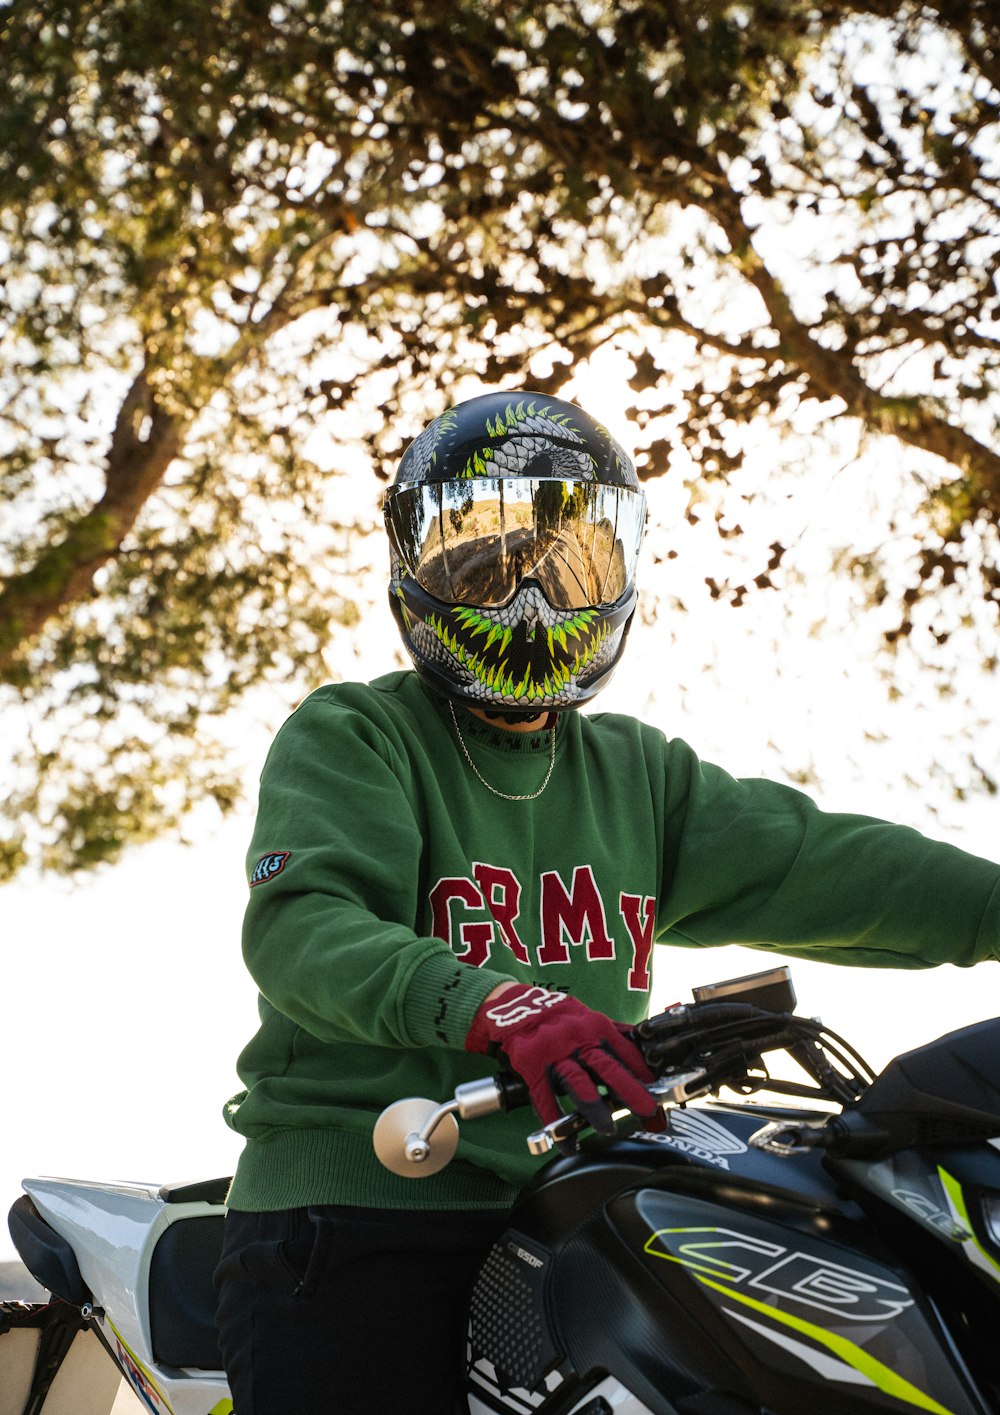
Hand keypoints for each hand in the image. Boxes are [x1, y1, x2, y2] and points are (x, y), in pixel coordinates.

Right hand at [466, 984, 660, 1148]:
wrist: (513, 1006)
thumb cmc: (557, 1016)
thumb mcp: (588, 1017)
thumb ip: (615, 1034)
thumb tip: (646, 1046)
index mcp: (597, 1028)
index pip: (627, 1053)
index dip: (646, 1076)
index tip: (663, 1095)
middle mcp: (578, 1040)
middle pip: (608, 1068)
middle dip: (631, 1092)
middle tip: (649, 1113)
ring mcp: (554, 1054)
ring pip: (577, 1084)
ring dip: (594, 1109)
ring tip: (607, 1130)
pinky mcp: (532, 1066)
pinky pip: (545, 1099)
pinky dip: (556, 1123)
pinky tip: (567, 1144)